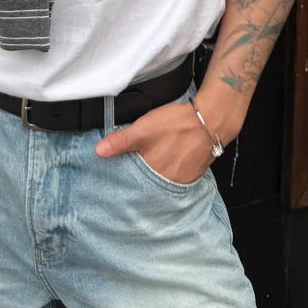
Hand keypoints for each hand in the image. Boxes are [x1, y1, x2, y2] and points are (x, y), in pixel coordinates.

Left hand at [94, 101, 216, 184]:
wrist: (210, 120)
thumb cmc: (176, 124)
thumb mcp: (143, 128)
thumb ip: (120, 141)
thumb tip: (98, 151)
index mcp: (151, 174)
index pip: (131, 185)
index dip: (123, 182)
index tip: (115, 179)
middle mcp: (166, 183)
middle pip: (146, 187)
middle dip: (138, 182)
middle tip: (132, 173)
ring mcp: (180, 181)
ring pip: (160, 184)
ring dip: (153, 179)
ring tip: (148, 168)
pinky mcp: (191, 176)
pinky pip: (174, 180)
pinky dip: (167, 175)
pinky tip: (165, 165)